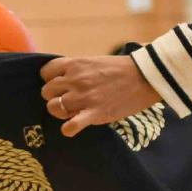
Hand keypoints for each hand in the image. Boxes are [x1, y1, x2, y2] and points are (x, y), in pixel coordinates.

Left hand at [39, 55, 161, 136]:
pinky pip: (70, 126)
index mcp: (75, 64)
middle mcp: (75, 80)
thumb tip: (62, 79)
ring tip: (72, 111)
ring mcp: (83, 97)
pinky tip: (73, 126)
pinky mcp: (94, 113)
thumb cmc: (121, 69)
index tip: (60, 84)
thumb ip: (76, 70)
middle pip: (47, 91)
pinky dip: (69, 129)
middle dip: (55, 96)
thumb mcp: (94, 62)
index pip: (46, 72)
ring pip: (53, 108)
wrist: (145, 77)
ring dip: (60, 111)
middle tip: (68, 99)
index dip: (50, 79)